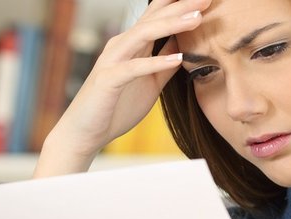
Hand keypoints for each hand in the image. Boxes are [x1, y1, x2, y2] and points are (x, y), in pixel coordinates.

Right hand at [50, 0, 209, 155]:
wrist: (84, 133)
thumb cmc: (116, 107)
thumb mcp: (150, 83)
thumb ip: (163, 62)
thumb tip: (182, 45)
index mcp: (132, 45)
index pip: (157, 16)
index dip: (180, 5)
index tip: (205, 0)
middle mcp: (121, 46)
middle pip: (154, 18)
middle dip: (181, 6)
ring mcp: (113, 60)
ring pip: (143, 35)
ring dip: (171, 25)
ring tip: (197, 19)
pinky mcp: (108, 80)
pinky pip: (134, 68)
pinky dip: (156, 62)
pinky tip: (177, 58)